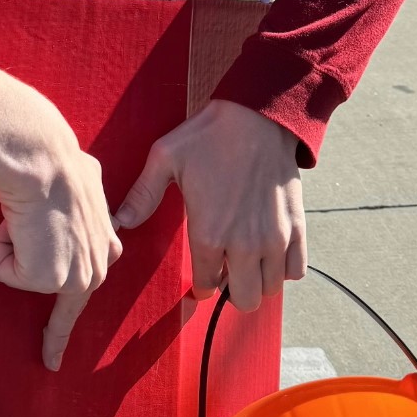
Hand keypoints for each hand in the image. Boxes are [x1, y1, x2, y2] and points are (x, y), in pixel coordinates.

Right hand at [0, 68, 121, 370]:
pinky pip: (4, 269)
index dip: (59, 329)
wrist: (44, 162)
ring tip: (28, 214)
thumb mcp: (88, 178)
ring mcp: (75, 277)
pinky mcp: (49, 280)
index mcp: (108, 248)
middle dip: (30, 283)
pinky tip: (19, 221)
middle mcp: (98, 268)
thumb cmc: (59, 163)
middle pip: (52, 297)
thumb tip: (87, 170)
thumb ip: (88, 191)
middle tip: (32, 314)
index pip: (84, 290)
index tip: (51, 363)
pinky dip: (2, 245)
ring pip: (21, 272)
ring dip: (12, 242)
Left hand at [113, 98, 305, 312]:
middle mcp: (244, 244)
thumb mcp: (165, 158)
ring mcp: (275, 238)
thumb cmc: (208, 136)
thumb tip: (120, 221)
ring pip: (270, 289)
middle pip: (244, 300)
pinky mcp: (297, 227)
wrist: (257, 116)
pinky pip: (295, 271)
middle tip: (225, 269)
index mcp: (208, 233)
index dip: (202, 285)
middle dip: (231, 290)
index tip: (202, 276)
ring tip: (247, 260)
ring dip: (258, 280)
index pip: (206, 286)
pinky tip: (270, 251)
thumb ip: (143, 194)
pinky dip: (283, 268)